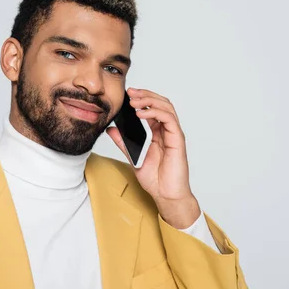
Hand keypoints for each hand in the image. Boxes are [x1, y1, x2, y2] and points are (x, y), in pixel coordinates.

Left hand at [106, 88, 200, 228]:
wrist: (166, 195)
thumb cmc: (155, 179)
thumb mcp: (133, 157)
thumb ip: (123, 142)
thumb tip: (111, 129)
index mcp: (158, 132)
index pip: (152, 108)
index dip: (142, 98)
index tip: (127, 94)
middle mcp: (167, 131)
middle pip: (161, 103)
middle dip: (145, 95)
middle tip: (130, 92)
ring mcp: (173, 134)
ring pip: (166, 107)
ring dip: (150, 100)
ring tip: (134, 101)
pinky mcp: (177, 140)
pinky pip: (169, 120)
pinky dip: (155, 113)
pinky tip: (142, 114)